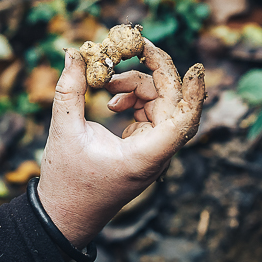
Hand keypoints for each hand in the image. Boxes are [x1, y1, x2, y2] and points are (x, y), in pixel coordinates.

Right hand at [37, 41, 203, 248]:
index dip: (193, 93)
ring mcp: (152, 152)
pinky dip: (134, 99)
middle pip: (172, 103)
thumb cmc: (65, 180)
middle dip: (155, 71)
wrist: (64, 215)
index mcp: (144, 157)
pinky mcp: (143, 149)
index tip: (197, 67)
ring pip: (161, 105)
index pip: (183, 122)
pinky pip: (151, 114)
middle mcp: (155, 155)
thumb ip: (70, 88)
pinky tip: (112, 101)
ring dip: (138, 85)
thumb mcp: (63, 130)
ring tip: (107, 85)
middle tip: (136, 46)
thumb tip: (73, 52)